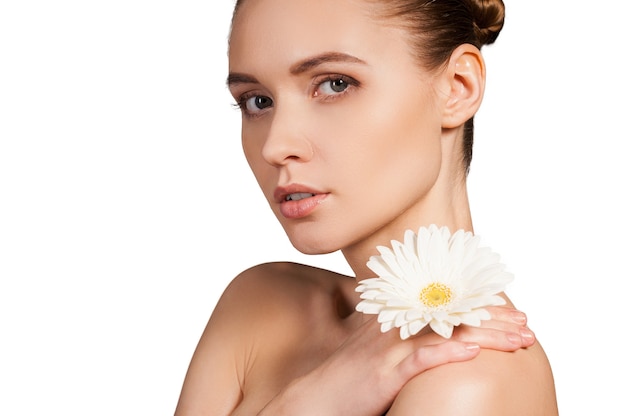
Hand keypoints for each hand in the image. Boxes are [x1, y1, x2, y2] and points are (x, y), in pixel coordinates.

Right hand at [258, 305, 532, 415]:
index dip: (478, 306)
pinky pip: (419, 356)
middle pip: (452, 314)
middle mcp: (394, 326)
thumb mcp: (377, 354)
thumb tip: (436, 341)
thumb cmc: (346, 382)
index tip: (510, 311)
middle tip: (526, 325)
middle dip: (493, 319)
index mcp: (394, 320)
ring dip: (485, 332)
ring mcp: (388, 346)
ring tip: (518, 337)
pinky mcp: (382, 369)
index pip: (443, 305)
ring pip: (445, 330)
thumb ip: (404, 342)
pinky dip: (447, 351)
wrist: (312, 401)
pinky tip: (472, 350)